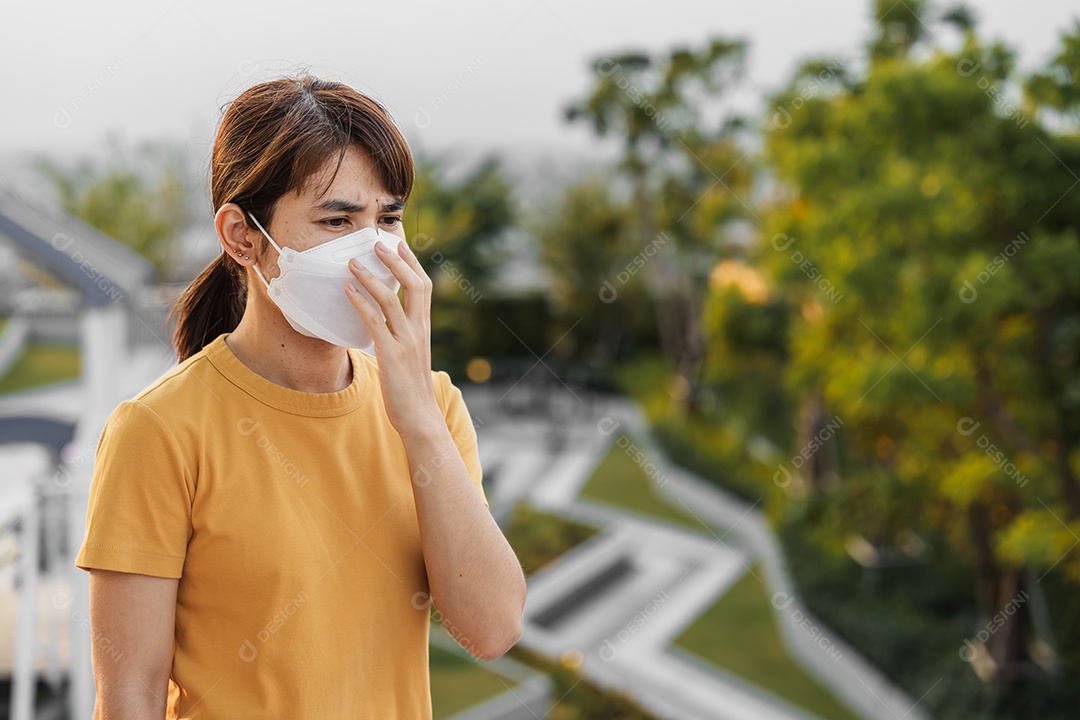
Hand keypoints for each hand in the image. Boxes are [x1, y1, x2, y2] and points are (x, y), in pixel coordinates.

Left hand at [345, 239, 442, 439]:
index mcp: (424, 328)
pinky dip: (361, 303)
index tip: (398, 244)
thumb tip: (384, 324)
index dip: (412, 263)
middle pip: (415, 285)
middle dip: (397, 261)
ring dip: (371, 278)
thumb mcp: (410, 355)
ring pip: (392, 300)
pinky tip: (347, 291)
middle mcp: (419, 330)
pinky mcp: (392, 355)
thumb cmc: (410, 389)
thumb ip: (401, 336)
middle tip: (378, 242)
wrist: (420, 417)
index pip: (423, 287)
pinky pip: (375, 322)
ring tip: (352, 262)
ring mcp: (406, 341)